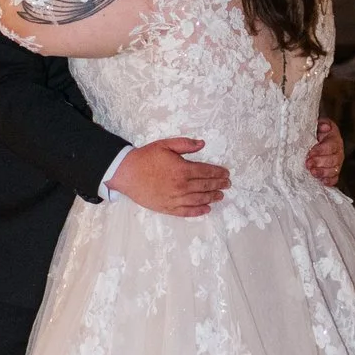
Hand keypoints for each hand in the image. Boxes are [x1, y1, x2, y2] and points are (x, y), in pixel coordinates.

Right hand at [111, 138, 229, 217]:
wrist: (127, 173)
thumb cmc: (146, 157)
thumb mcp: (165, 145)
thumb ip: (185, 144)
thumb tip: (202, 144)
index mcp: (182, 169)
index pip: (206, 172)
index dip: (218, 173)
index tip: (226, 174)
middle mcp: (181, 186)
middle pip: (205, 186)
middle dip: (218, 185)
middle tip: (227, 185)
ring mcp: (175, 199)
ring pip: (199, 199)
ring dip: (212, 197)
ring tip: (220, 196)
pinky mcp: (168, 208)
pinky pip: (186, 211)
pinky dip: (198, 211)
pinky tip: (206, 209)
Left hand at [306, 116, 343, 187]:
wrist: (314, 138)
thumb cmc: (314, 131)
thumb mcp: (316, 124)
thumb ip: (321, 124)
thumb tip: (325, 127)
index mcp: (334, 138)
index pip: (331, 146)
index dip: (320, 150)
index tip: (310, 153)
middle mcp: (338, 151)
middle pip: (333, 159)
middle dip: (320, 162)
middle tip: (308, 164)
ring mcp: (337, 162)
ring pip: (334, 170)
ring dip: (323, 172)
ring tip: (312, 172)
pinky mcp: (334, 172)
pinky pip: (334, 178)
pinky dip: (329, 181)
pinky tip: (322, 181)